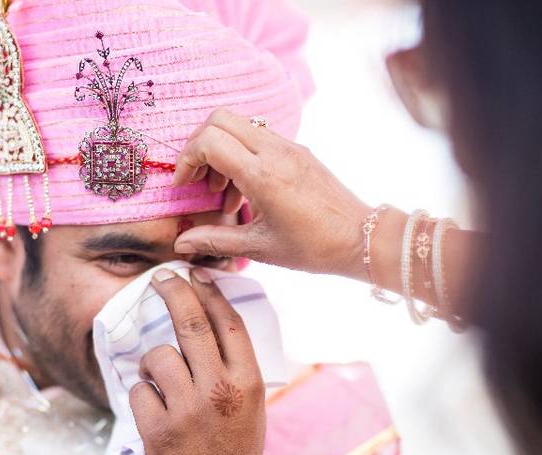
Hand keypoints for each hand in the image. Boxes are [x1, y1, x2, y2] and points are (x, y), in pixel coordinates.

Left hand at [129, 267, 266, 454]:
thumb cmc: (237, 451)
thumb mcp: (250, 405)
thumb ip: (231, 366)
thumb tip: (205, 321)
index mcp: (248, 382)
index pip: (228, 322)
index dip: (210, 291)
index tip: (196, 272)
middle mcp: (219, 390)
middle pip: (191, 324)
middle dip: (173, 291)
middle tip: (161, 278)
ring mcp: (186, 410)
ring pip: (157, 356)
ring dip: (152, 362)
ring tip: (160, 381)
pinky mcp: (157, 431)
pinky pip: (137, 390)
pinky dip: (141, 395)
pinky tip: (154, 412)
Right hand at [172, 108, 372, 278]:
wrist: (361, 238)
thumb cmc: (313, 247)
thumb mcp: (258, 247)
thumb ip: (214, 240)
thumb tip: (181, 244)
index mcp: (263, 176)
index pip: (210, 141)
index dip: (187, 158)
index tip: (184, 185)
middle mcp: (276, 152)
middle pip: (220, 119)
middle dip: (199, 145)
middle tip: (197, 179)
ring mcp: (289, 147)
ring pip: (239, 125)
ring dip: (220, 150)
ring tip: (222, 192)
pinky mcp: (297, 151)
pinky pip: (258, 137)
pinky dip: (240, 155)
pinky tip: (244, 191)